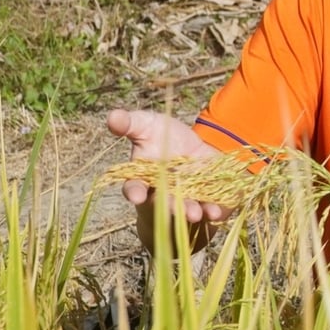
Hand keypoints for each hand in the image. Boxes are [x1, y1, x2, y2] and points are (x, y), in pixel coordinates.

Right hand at [106, 108, 229, 248]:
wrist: (189, 146)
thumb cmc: (160, 136)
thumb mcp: (146, 125)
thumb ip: (129, 124)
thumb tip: (112, 116)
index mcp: (143, 178)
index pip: (134, 187)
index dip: (135, 192)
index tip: (136, 196)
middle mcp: (162, 193)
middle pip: (163, 202)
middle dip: (168, 206)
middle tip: (173, 208)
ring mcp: (185, 198)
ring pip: (186, 208)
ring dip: (190, 211)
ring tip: (195, 214)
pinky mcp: (206, 199)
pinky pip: (209, 208)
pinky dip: (214, 210)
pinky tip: (216, 212)